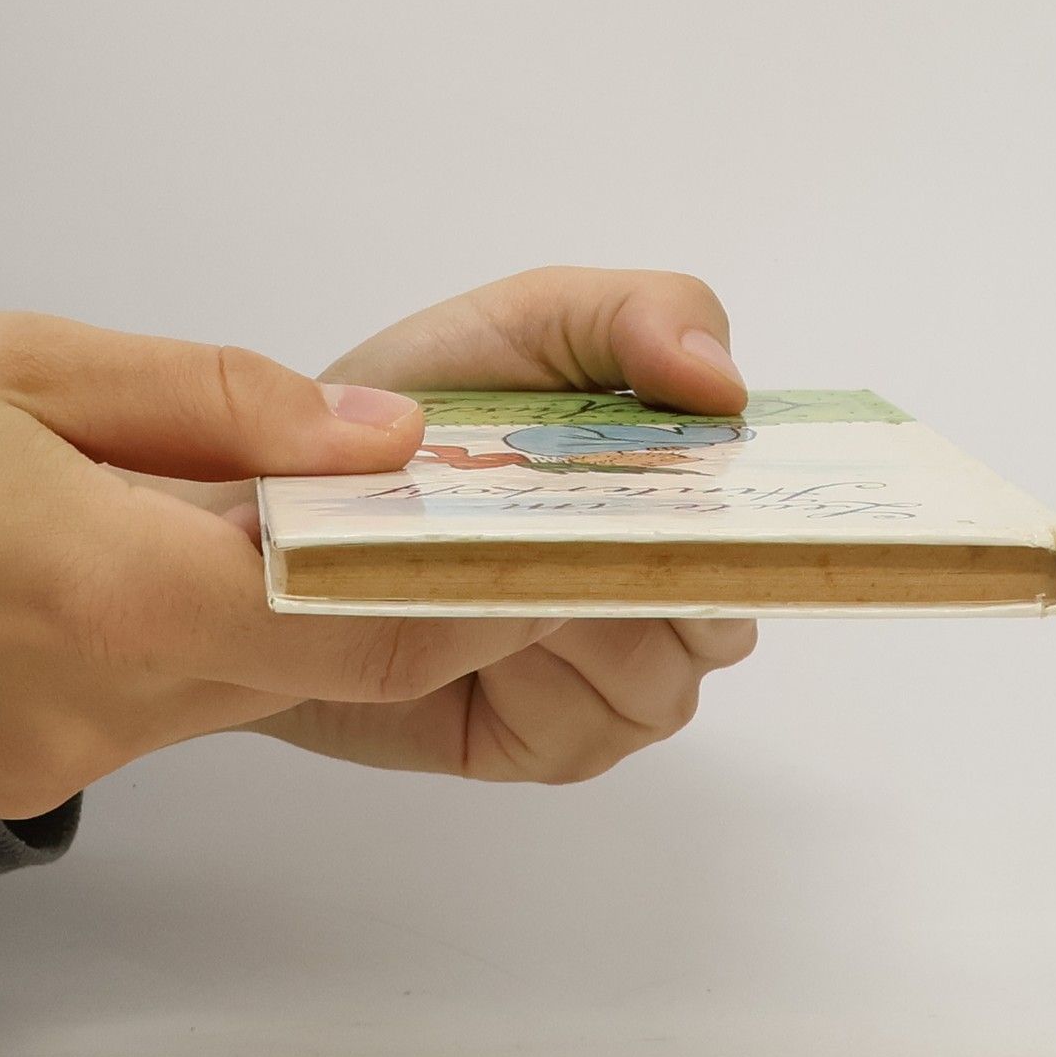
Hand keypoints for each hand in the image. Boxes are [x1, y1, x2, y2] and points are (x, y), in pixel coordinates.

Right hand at [0, 305, 564, 815]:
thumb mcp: (28, 361)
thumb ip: (230, 406)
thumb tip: (384, 441)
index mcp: (109, 597)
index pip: (365, 631)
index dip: (470, 595)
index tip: (538, 549)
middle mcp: (96, 708)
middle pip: (319, 664)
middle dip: (385, 589)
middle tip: (430, 503)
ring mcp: (55, 753)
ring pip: (243, 680)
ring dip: (278, 601)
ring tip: (250, 495)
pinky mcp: (21, 765)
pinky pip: (164, 700)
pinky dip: (192, 627)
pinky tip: (138, 546)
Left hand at [244, 267, 759, 783]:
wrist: (282, 505)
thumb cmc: (418, 407)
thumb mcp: (531, 322)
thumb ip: (641, 315)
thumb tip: (726, 386)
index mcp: (686, 490)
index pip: (774, 520)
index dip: (756, 514)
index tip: (703, 495)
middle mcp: (669, 588)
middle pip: (726, 613)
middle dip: (643, 571)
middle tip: (548, 522)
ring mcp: (618, 676)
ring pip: (663, 681)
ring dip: (570, 623)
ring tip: (481, 566)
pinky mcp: (549, 740)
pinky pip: (584, 730)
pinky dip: (525, 681)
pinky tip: (463, 633)